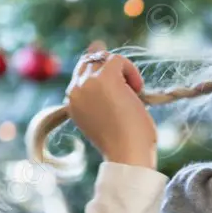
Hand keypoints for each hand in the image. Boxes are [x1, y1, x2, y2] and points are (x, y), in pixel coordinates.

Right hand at [66, 41, 157, 167]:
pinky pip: (118, 59)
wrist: (126, 155)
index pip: (81, 74)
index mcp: (73, 103)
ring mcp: (88, 82)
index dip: (101, 76)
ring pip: (103, 57)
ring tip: (135, 93)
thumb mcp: (106, 119)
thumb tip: (116, 80)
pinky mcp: (105, 77)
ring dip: (122, 71)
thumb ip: (102, 99)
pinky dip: (131, 71)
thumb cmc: (124, 144)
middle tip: (129, 89)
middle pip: (89, 61)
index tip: (120, 90)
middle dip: (111, 69)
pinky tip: (138, 90)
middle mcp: (75, 91)